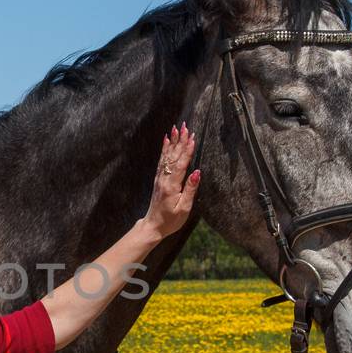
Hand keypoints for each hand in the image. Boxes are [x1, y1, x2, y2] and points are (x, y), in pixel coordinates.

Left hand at [142, 123, 199, 238]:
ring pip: (167, 156)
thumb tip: (197, 172)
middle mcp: (164, 179)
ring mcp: (160, 178)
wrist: (153, 226)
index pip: (181, 164)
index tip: (193, 137)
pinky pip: (161, 161)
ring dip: (172, 142)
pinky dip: (164, 149)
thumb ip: (190, 189)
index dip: (187, 151)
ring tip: (176, 128)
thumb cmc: (171, 220)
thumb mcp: (184, 208)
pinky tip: (166, 141)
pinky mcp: (158, 179)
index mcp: (171, 186)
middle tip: (185, 126)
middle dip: (180, 141)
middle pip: (173, 156)